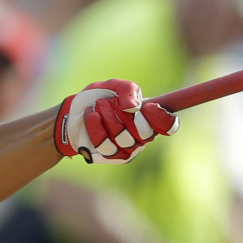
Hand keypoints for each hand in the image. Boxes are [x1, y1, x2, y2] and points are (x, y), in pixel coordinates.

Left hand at [55, 79, 179, 163]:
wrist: (73, 112)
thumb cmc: (98, 97)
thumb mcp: (114, 86)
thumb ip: (128, 90)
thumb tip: (134, 108)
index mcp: (149, 118)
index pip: (169, 125)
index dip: (162, 118)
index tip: (148, 107)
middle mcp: (142, 136)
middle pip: (146, 133)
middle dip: (126, 115)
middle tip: (112, 102)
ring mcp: (127, 149)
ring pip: (125, 139)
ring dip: (109, 117)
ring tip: (99, 105)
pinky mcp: (110, 156)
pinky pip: (107, 146)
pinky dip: (97, 127)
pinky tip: (91, 116)